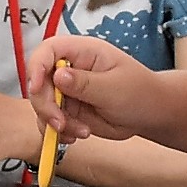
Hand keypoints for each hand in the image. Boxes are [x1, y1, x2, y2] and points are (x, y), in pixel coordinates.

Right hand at [25, 33, 156, 142]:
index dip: (37, 67)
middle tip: (60, 123)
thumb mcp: (114, 87)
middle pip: (39, 81)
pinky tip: (76, 135)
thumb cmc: (140, 92)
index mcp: (82, 51)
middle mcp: (70, 69)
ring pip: (42, 105)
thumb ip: (85, 83)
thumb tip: (58, 75)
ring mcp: (66, 90)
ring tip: (80, 131)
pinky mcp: (67, 110)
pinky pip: (50, 121)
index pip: (48, 50)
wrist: (150, 114)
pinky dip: (58, 132)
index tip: (36, 88)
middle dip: (45, 105)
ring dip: (54, 122)